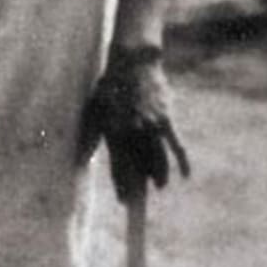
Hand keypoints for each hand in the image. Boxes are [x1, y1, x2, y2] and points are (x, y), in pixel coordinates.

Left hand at [78, 45, 190, 197]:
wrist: (133, 63)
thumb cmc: (111, 86)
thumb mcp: (95, 110)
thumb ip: (92, 136)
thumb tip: (80, 158)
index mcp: (113, 132)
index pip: (118, 167)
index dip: (122, 185)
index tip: (124, 200)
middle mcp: (131, 132)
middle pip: (138, 167)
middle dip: (138, 186)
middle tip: (139, 203)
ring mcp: (150, 127)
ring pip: (157, 160)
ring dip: (159, 177)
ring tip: (159, 187)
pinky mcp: (166, 119)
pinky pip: (176, 145)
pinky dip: (182, 161)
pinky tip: (186, 175)